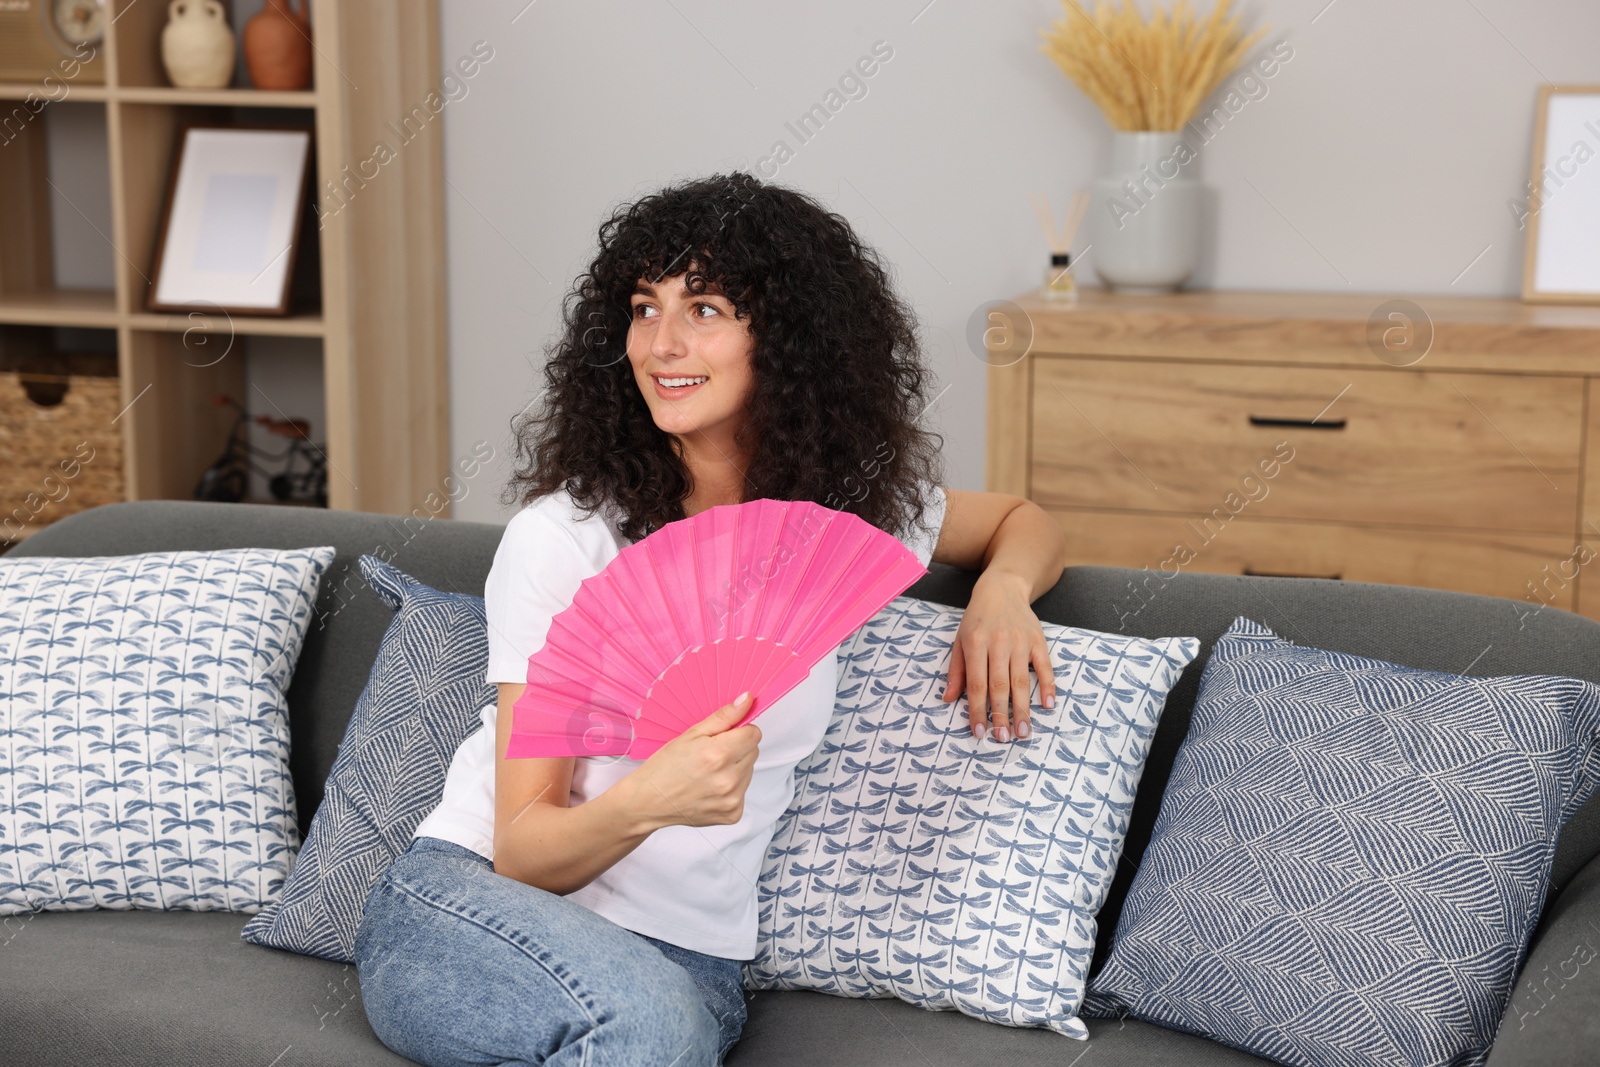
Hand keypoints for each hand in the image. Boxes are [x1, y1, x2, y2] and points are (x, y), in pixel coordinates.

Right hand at [625, 692, 761, 828]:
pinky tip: (710, 787)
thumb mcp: (690, 734)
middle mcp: (728, 779)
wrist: (648, 802)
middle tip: (711, 754)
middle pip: (753, 752)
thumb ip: (724, 717)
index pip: (754, 734)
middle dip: (737, 748)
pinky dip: (731, 787)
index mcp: (718, 755)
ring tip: (708, 772)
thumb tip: (747, 701)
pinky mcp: (733, 813)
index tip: (726, 735)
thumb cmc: (663, 768)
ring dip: (734, 768)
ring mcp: (732, 799)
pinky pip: (743, 791)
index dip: (740, 730)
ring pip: (749, 771)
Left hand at [940, 570, 1056, 742]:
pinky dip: (1048, 686)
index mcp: (975, 643)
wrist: (1002, 589)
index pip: (976, 684)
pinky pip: (1045, 666)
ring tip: (1022, 731)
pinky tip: (1047, 705)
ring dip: (1023, 708)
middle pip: (1000, 685)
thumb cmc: (977, 619)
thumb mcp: (960, 640)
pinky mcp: (1038, 640)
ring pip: (1021, 680)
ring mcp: (1021, 641)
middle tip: (1003, 738)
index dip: (977, 710)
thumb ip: (956, 670)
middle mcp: (999, 643)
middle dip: (1001, 714)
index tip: (979, 732)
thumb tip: (948, 699)